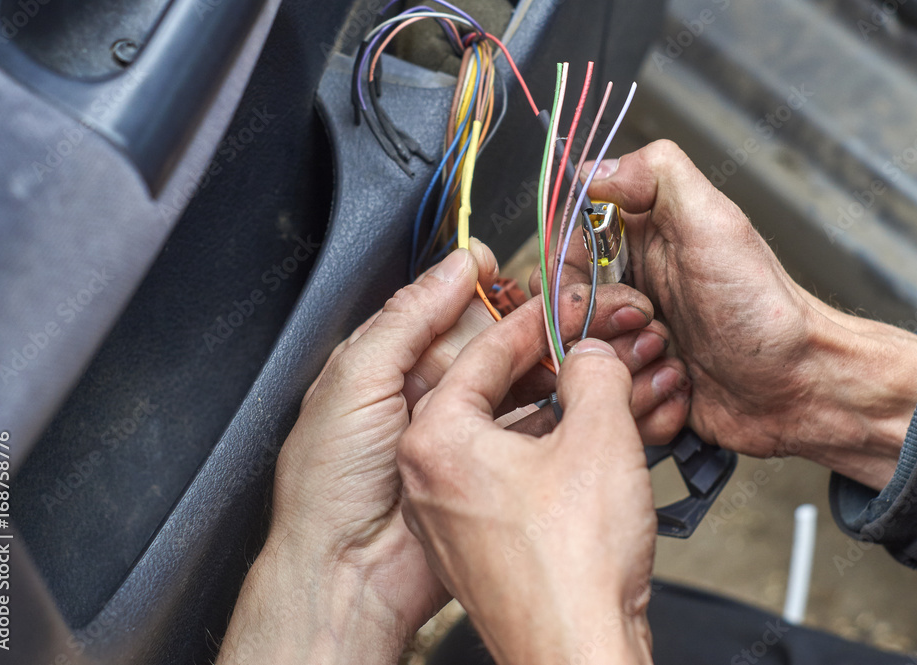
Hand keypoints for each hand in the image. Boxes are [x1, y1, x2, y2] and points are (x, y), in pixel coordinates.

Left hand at [217, 241, 675, 663]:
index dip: (487, 295)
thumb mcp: (356, 381)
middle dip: (530, 332)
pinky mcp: (496, 482)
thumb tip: (455, 267)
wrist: (349, 581)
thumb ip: (407, 318)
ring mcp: (465, 443)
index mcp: (390, 370)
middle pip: (492, 352)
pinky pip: (535, 436)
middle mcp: (428, 402)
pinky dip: (562, 416)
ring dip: (553, 370)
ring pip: (520, 390)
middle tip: (571, 315)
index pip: (449, 317)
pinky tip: (582, 399)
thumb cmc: (331, 488)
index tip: (522, 280)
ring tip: (585, 350)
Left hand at [398, 296, 670, 664]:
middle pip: (493, 392)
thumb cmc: (565, 569)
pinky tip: (590, 445)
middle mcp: (428, 470)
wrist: (570, 659)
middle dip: (551, 367)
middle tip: (589, 348)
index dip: (534, 323)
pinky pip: (511, 477)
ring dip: (559, 412)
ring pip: (507, 436)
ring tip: (605, 394)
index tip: (563, 308)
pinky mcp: (476, 543)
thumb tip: (590, 354)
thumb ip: (592, 375)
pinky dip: (549, 455)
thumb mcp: (594, 440)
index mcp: (434, 435)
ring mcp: (449, 512)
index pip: (484, 354)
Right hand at [582, 140, 916, 488]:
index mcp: (632, 244)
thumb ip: (655, 174)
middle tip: (657, 330)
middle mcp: (624, 292)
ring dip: (630, 374)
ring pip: (581, 370)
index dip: (569, 285)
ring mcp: (629, 344)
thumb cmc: (765, 307)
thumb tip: (592, 167)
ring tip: (677, 364)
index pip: (555, 258)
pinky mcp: (640, 390)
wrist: (804, 384)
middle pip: (560, 319)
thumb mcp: (715, 222)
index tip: (612, 295)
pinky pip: (610, 407)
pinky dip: (645, 406)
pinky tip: (682, 390)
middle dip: (604, 334)